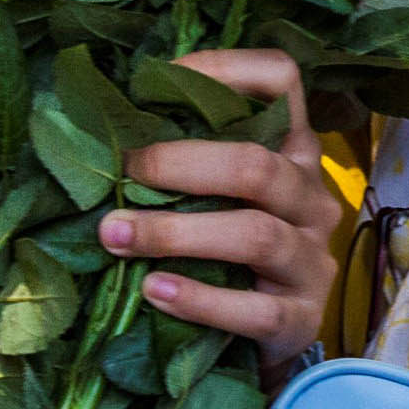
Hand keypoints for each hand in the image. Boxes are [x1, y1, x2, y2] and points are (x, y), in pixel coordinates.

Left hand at [103, 50, 342, 368]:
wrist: (274, 338)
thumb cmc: (231, 252)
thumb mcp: (220, 197)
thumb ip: (185, 162)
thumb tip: (95, 129)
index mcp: (292, 151)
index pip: (283, 82)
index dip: (226, 69)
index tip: (157, 81)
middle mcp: (312, 197)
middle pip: (258, 167)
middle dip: (180, 165)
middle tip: (123, 172)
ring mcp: (313, 260)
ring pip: (256, 236)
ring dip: (176, 233)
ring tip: (115, 236)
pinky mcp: (303, 319)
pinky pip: (255, 310)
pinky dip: (200, 300)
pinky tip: (154, 290)